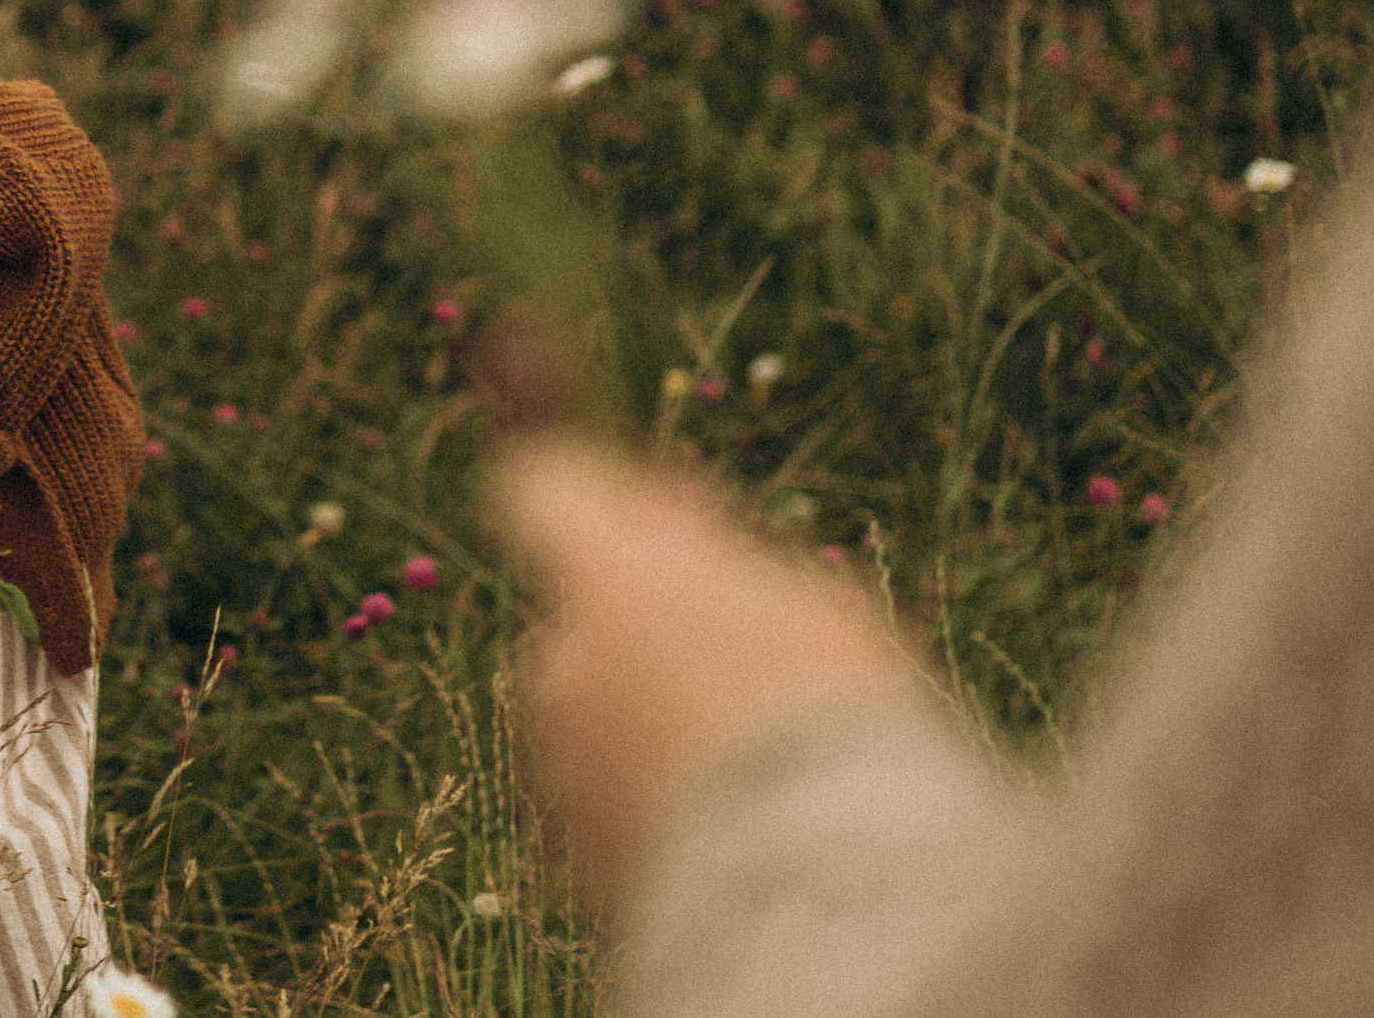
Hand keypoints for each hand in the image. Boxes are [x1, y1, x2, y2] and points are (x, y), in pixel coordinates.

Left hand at [495, 437, 923, 908]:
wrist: (816, 883)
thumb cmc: (830, 715)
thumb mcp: (797, 602)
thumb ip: (713, 560)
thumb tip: (659, 528)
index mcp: (607, 576)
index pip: (544, 491)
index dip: (587, 498)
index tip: (635, 517)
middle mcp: (559, 658)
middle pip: (576, 618)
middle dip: (633, 629)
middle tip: (731, 657)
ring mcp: (554, 755)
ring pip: (590, 713)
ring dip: (642, 719)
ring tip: (751, 758)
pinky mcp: (570, 845)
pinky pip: (605, 796)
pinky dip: (647, 797)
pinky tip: (730, 820)